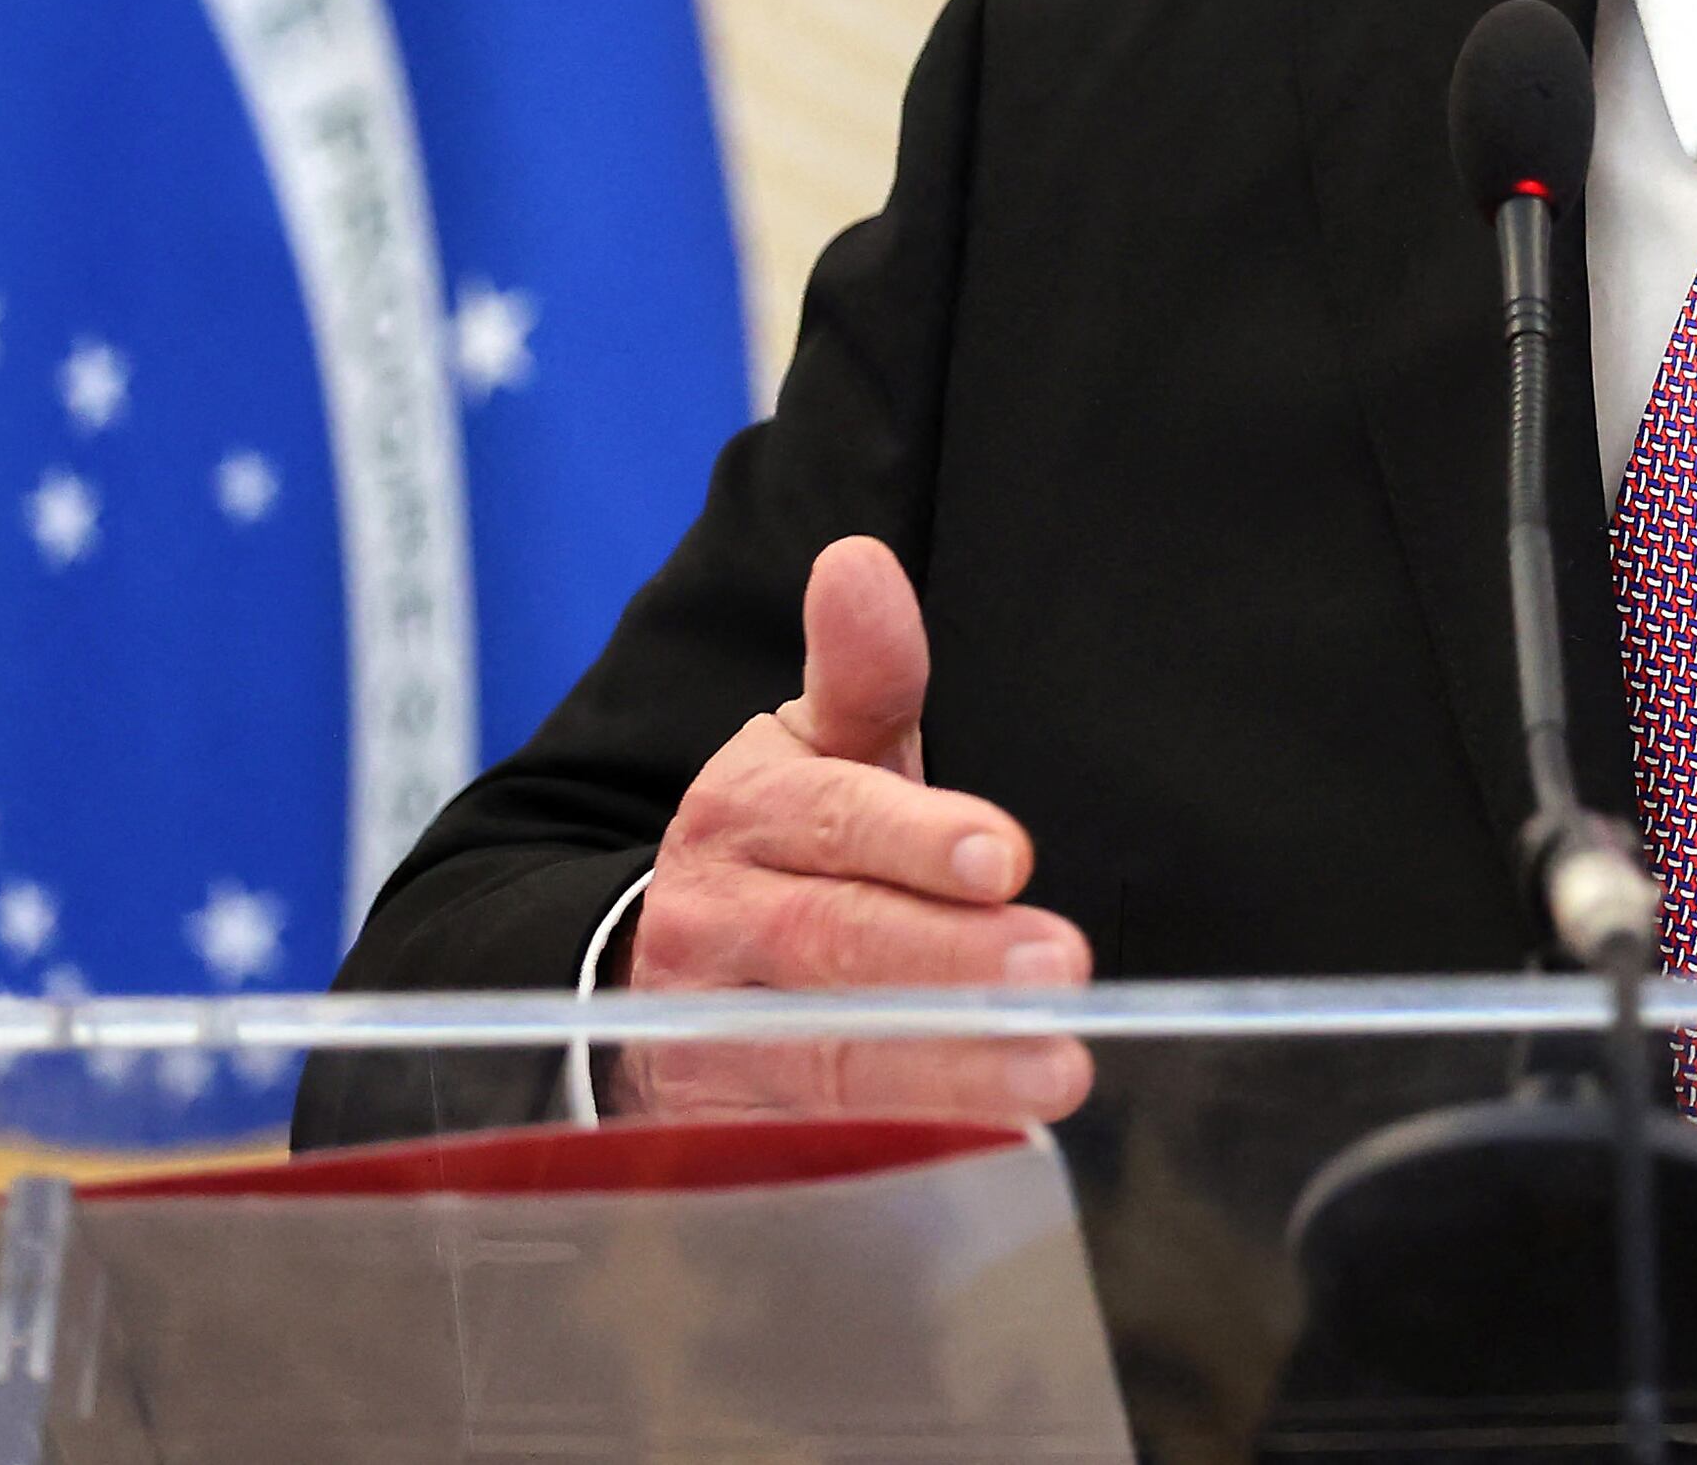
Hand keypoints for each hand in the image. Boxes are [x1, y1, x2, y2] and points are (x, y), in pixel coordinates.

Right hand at [616, 536, 1093, 1120]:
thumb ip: (862, 668)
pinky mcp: (719, 1117)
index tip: (1004, 854)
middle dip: (950, 960)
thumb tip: (861, 561)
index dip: (917, 837)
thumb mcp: (815, 746)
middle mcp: (718, 920)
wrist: (638, 967)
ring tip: (1055, 1067)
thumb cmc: (779, 842)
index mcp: (749, 811)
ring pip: (827, 1053)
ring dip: (948, 1067)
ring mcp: (709, 1028)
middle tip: (1059, 970)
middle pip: (833, 943)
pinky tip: (991, 1132)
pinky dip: (899, 1136)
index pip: (833, 820)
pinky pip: (810, 1135)